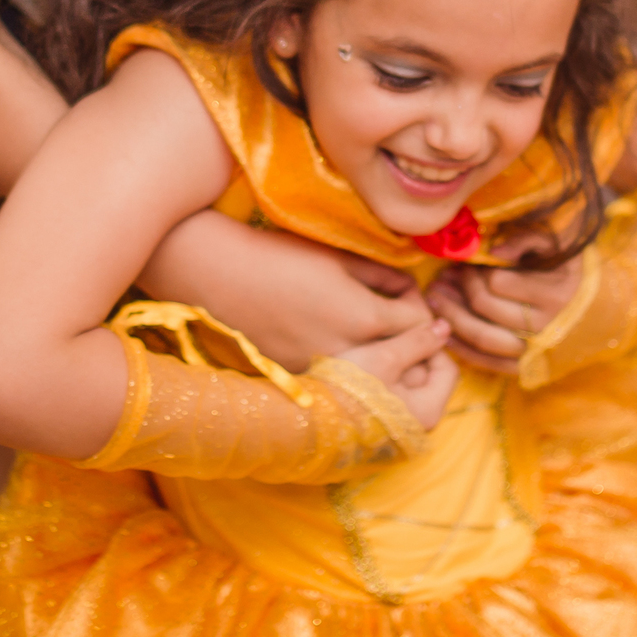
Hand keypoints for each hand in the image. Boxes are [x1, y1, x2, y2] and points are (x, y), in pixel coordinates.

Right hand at [139, 210, 430, 372]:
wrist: (217, 277)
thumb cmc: (278, 256)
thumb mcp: (339, 257)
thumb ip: (381, 276)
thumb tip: (406, 289)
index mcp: (363, 317)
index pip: (418, 326)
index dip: (419, 307)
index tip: (407, 294)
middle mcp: (348, 353)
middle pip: (405, 363)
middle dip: (411, 342)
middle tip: (400, 318)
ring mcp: (322, 371)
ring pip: (375, 378)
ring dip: (384, 358)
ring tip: (373, 332)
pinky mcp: (300, 378)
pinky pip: (342, 380)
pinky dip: (351, 367)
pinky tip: (337, 340)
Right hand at [341, 319, 458, 429]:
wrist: (308, 420)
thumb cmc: (349, 389)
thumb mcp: (386, 355)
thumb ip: (419, 340)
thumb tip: (445, 327)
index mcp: (428, 412)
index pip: (447, 368)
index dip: (430, 344)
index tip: (406, 331)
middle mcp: (418, 427)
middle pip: (427, 378)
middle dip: (410, 356)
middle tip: (385, 341)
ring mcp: (398, 431)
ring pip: (407, 387)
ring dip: (393, 367)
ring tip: (370, 354)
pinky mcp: (379, 430)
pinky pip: (390, 399)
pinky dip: (382, 382)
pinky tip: (361, 372)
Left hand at [427, 251, 582, 374]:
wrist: (605, 315)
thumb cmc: (575, 272)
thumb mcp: (560, 245)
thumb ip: (528, 238)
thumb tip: (494, 251)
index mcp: (554, 292)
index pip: (498, 282)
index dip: (475, 270)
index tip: (465, 263)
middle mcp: (545, 326)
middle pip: (485, 308)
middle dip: (457, 291)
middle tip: (442, 277)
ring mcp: (535, 351)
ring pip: (481, 337)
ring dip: (451, 317)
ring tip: (434, 298)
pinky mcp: (527, 368)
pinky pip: (487, 362)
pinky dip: (461, 347)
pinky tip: (445, 329)